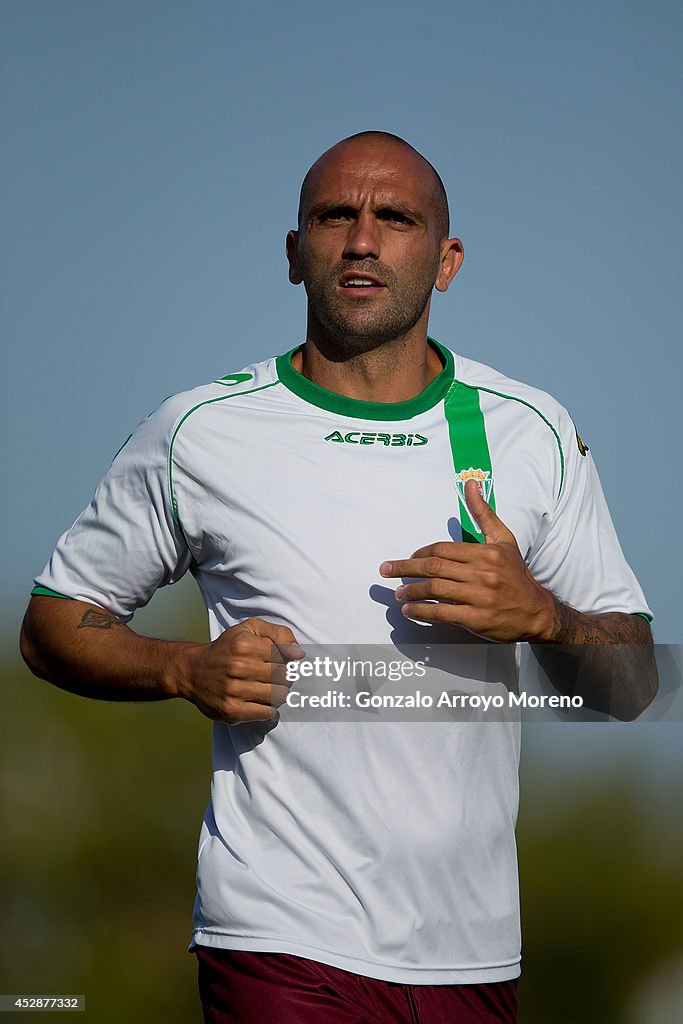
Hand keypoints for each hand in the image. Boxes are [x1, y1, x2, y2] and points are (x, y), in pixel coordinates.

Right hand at [179, 617, 303, 722]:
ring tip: (268, 688)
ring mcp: (233, 690)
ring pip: (278, 696)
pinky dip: (268, 708)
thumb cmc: (227, 648)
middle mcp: (237, 667)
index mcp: (243, 644)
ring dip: (278, 693)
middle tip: (275, 676)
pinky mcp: (231, 710)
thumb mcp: (250, 629)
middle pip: (284, 677)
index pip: (284, 656)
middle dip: (284, 677)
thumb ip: (278, 634)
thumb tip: (299, 653)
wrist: (193, 671)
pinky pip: (266, 713)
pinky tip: (260, 700)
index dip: (286, 660)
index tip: (278, 662)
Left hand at [379, 479, 554, 642]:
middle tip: (386, 571)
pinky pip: (442, 613)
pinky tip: (410, 610)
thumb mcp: (503, 539)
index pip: (442, 549)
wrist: (536, 611)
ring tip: (398, 595)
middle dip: (405, 569)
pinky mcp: (477, 618)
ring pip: (435, 590)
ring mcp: (479, 596)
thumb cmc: (515, 573)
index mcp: (485, 553)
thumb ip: (483, 513)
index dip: (420, 553)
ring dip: (412, 592)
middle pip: (434, 568)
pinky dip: (422, 611)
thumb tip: (471, 483)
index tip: (408, 559)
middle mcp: (482, 573)